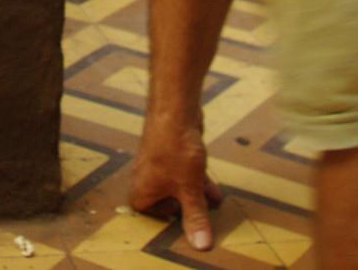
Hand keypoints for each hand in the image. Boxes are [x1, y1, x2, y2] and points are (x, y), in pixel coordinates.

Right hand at [131, 116, 222, 250]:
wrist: (175, 111)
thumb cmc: (175, 150)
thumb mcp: (190, 189)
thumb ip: (195, 217)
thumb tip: (201, 246)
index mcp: (141, 188)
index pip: (146, 210)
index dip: (164, 214)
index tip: (183, 213)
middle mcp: (145, 175)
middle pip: (164, 198)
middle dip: (186, 205)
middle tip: (204, 211)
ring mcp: (157, 161)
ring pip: (176, 184)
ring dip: (195, 192)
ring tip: (215, 200)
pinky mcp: (168, 150)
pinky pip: (181, 171)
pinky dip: (195, 178)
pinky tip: (212, 183)